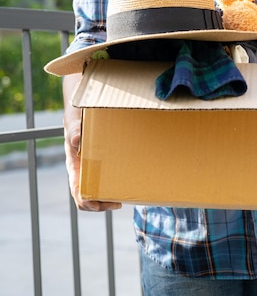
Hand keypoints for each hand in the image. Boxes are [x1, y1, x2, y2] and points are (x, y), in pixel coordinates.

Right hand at [63, 73, 120, 211]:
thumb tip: (76, 141)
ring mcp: (94, 165)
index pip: (77, 191)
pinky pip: (111, 176)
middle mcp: (83, 168)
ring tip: (126, 197)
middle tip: (118, 203)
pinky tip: (130, 181)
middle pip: (90, 196)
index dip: (86, 203)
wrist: (85, 103)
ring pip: (101, 189)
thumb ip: (74, 128)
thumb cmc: (77, 112)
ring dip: (111, 196)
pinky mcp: (106, 160)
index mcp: (74, 163)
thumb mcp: (74, 119)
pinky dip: (118, 183)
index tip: (99, 205)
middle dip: (102, 204)